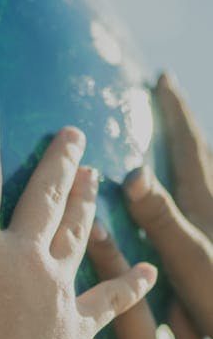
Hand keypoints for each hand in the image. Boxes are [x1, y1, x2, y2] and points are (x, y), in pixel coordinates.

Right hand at [0, 91, 155, 338]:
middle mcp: (23, 258)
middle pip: (45, 196)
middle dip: (57, 159)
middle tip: (72, 130)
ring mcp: (56, 291)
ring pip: (77, 234)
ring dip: (87, 203)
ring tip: (97, 175)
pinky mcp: (77, 328)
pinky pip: (109, 299)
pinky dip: (129, 285)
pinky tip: (150, 270)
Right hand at [123, 73, 212, 337]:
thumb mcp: (190, 259)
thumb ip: (161, 216)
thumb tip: (134, 172)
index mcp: (205, 204)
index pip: (187, 145)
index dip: (174, 112)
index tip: (161, 79)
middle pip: (200, 156)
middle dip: (182, 126)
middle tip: (165, 100)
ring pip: (205, 182)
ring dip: (188, 160)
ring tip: (170, 147)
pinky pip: (201, 210)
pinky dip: (189, 197)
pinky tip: (181, 211)